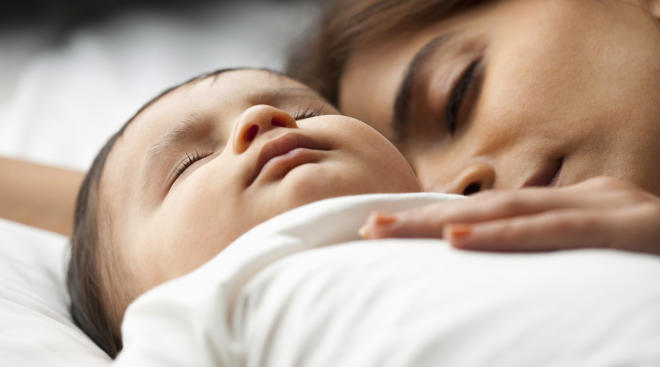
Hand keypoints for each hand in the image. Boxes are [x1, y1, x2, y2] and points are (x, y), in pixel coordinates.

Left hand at [359, 177, 659, 254]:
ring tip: (392, 229)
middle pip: (488, 207)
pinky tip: (461, 236)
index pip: (492, 214)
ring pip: (512, 212)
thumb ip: (547, 269)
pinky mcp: (629, 225)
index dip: (435, 221)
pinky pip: (556, 230)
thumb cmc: (650, 279)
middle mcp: (586, 199)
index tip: (385, 231)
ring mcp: (609, 207)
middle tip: (367, 227)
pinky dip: (506, 235)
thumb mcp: (589, 273)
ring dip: (446, 220)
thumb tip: (490, 293)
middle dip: (424, 218)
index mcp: (574, 211)